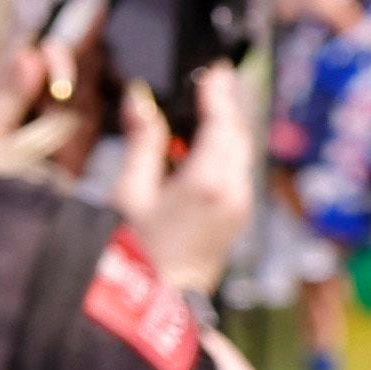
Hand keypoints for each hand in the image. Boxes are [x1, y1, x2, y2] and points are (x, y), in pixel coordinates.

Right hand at [109, 69, 252, 299]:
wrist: (159, 301)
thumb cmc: (136, 253)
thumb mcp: (129, 192)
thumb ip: (142, 142)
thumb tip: (140, 99)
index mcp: (208, 180)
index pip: (221, 121)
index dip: (217, 91)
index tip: (213, 68)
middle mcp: (234, 190)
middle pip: (239, 133)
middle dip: (225, 105)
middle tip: (210, 80)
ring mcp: (241, 205)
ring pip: (241, 151)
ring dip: (225, 128)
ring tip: (204, 109)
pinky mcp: (238, 216)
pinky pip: (237, 170)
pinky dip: (223, 151)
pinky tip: (199, 148)